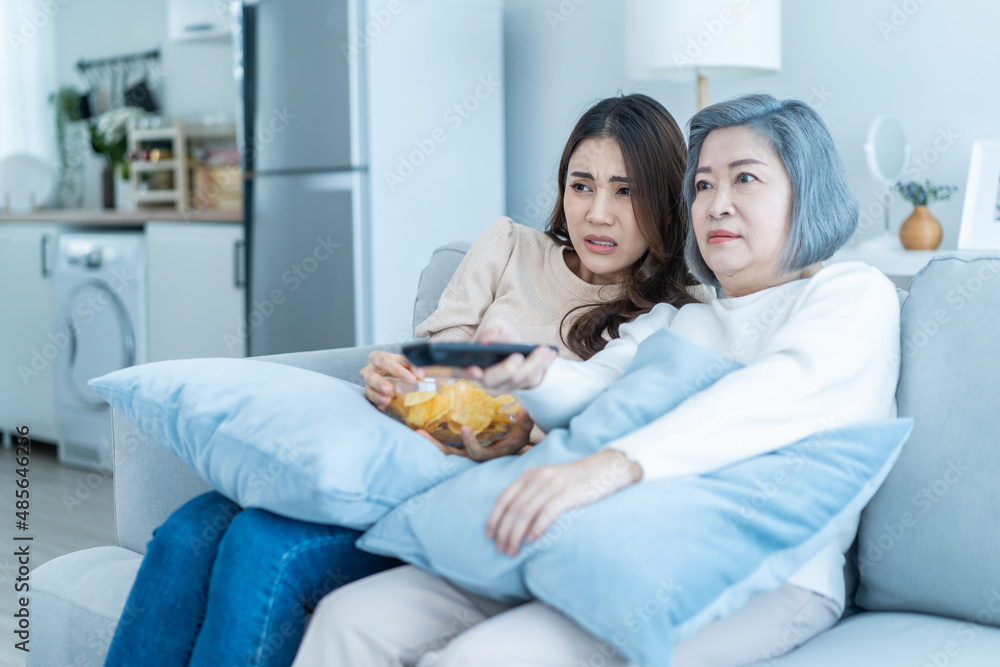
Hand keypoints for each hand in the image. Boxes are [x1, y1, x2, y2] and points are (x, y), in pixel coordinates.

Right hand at [360, 351, 424, 409]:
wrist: (395, 375)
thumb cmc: (398, 367)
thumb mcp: (405, 363)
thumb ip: (413, 366)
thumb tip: (420, 375)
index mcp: (378, 357)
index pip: (383, 361)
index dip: (396, 369)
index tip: (411, 378)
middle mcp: (370, 369)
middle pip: (371, 375)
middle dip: (380, 383)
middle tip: (389, 390)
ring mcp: (368, 384)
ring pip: (368, 389)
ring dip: (377, 396)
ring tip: (387, 400)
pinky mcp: (370, 395)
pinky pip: (371, 400)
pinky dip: (378, 403)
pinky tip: (383, 406)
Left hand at [417, 409, 534, 460]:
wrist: (509, 450)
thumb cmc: (516, 441)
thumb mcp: (523, 434)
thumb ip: (525, 424)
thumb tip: (526, 410)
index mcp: (488, 455)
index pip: (476, 453)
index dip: (470, 443)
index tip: (465, 429)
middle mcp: (473, 455)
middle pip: (451, 455)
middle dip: (435, 446)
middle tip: (420, 434)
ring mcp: (463, 451)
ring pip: (444, 450)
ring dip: (430, 442)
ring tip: (416, 431)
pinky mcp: (458, 446)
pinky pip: (444, 443)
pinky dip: (434, 436)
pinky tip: (423, 427)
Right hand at [456, 319, 557, 390]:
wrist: (518, 345)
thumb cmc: (502, 335)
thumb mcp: (496, 325)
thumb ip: (490, 329)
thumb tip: (487, 340)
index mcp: (470, 362)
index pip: (461, 371)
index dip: (466, 372)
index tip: (476, 370)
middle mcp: (484, 378)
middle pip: (492, 381)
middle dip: (506, 369)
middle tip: (518, 356)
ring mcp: (503, 385)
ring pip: (516, 380)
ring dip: (532, 364)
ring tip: (543, 350)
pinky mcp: (520, 386)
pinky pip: (531, 379)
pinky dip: (542, 366)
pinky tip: (550, 354)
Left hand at [486, 449, 642, 555]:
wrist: (606, 468)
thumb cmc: (576, 480)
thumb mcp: (549, 480)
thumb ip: (532, 492)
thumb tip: (515, 518)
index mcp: (530, 474)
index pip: (504, 498)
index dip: (494, 518)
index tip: (489, 536)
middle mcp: (539, 477)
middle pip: (514, 509)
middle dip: (504, 532)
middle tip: (501, 550)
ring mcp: (554, 484)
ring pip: (526, 512)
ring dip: (516, 534)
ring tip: (513, 550)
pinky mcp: (569, 493)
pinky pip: (547, 512)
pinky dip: (537, 527)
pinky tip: (532, 541)